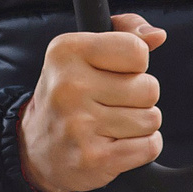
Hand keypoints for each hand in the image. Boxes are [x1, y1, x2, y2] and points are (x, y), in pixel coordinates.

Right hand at [17, 13, 166, 191]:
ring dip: (140, 123)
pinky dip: (143, 146)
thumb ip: (125, 33)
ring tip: (113, 123)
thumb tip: (158, 35)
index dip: (136, 64)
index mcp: (67, 51)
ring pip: (151, 119)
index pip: (137, 52)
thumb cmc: (67, 96)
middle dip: (140, 97)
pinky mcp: (94, 158)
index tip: (117, 73)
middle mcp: (70, 86)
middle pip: (149, 88)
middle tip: (112, 102)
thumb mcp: (83, 52)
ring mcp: (81, 125)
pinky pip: (150, 146)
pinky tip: (119, 143)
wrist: (35, 150)